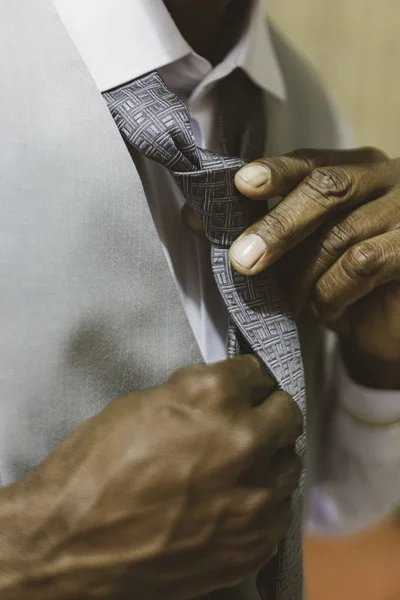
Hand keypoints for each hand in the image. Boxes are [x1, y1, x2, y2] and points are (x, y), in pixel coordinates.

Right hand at [0, 356, 301, 599]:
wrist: (71, 544)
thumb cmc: (95, 469)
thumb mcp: (140, 404)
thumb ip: (191, 393)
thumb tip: (218, 393)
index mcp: (214, 397)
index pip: (255, 373)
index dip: (243, 380)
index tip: (240, 389)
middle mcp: (246, 442)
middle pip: (287, 413)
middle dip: (266, 412)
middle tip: (246, 421)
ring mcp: (256, 496)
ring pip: (290, 462)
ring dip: (268, 457)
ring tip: (238, 465)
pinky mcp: (255, 542)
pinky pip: (279, 509)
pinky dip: (262, 500)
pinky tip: (232, 502)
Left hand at [230, 148, 399, 387]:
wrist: (389, 320)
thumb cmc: (338, 278)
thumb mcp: (298, 250)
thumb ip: (259, 229)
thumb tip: (192, 217)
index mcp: (351, 169)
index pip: (309, 162)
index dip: (274, 172)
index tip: (241, 185)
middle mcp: (382, 180)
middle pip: (327, 188)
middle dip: (279, 226)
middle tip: (243, 261)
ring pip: (341, 234)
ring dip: (302, 275)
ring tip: (286, 302)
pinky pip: (364, 264)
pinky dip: (333, 292)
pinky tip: (323, 309)